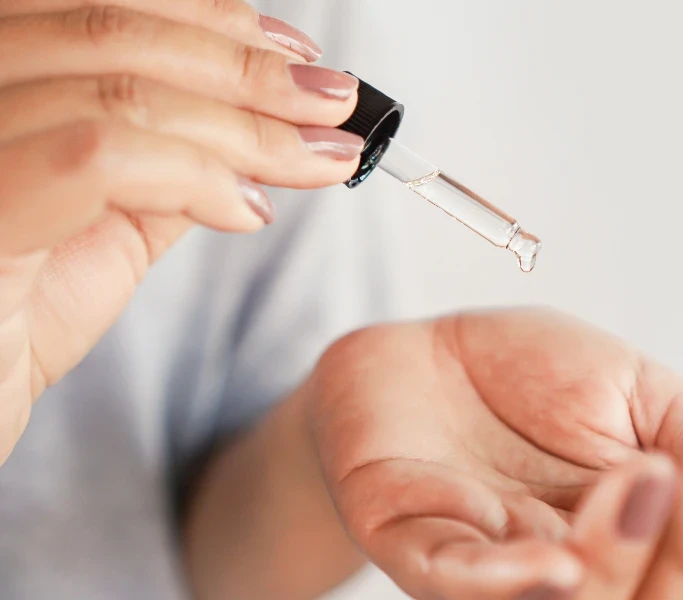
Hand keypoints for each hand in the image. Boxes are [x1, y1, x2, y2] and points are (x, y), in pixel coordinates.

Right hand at [0, 0, 362, 461]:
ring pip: (123, 91)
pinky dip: (197, 176)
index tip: (299, 57)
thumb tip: (255, 124)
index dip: (211, 20)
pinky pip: (102, 158)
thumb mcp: (109, 217)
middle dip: (251, 72)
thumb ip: (165, 159)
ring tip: (323, 158)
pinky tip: (250, 210)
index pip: (104, 8)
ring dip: (251, 127)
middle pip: (116, 33)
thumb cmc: (21, 311)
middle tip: (335, 104)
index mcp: (0, 72)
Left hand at [308, 309, 682, 598]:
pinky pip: (458, 578)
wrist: (424, 351)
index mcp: (636, 537)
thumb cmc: (526, 375)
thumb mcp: (634, 393)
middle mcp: (573, 568)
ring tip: (652, 479)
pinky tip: (558, 560)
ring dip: (620, 554)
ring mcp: (494, 563)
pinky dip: (506, 579)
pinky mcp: (415, 544)